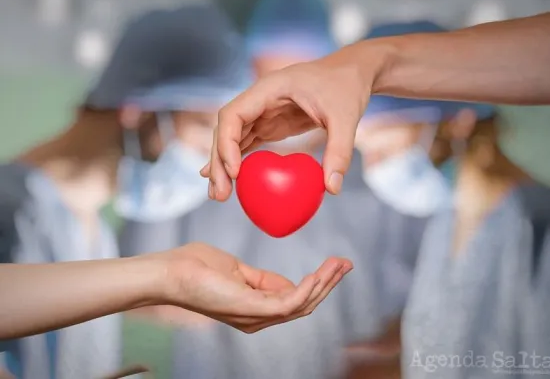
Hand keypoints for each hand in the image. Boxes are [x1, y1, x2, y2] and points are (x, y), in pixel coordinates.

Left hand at [153, 242, 352, 332]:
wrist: (171, 271)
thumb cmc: (197, 268)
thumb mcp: (236, 270)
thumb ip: (261, 278)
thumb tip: (285, 282)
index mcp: (255, 309)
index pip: (295, 300)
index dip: (318, 282)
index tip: (335, 262)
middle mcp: (258, 318)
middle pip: (305, 305)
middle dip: (329, 284)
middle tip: (346, 263)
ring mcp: (255, 316)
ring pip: (302, 304)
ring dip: (324, 283)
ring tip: (340, 264)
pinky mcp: (251, 308)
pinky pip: (289, 302)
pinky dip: (308, 287)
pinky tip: (320, 273)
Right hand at [200, 43, 378, 200]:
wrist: (352, 73)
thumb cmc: (347, 87)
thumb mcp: (346, 117)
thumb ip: (339, 151)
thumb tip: (332, 189)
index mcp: (269, 88)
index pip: (233, 114)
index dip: (227, 142)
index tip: (236, 172)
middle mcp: (259, 99)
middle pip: (225, 129)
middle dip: (218, 161)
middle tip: (220, 194)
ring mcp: (262, 112)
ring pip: (232, 138)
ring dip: (223, 165)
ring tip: (220, 195)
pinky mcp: (270, 124)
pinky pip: (247, 143)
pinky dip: (237, 162)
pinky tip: (230, 181)